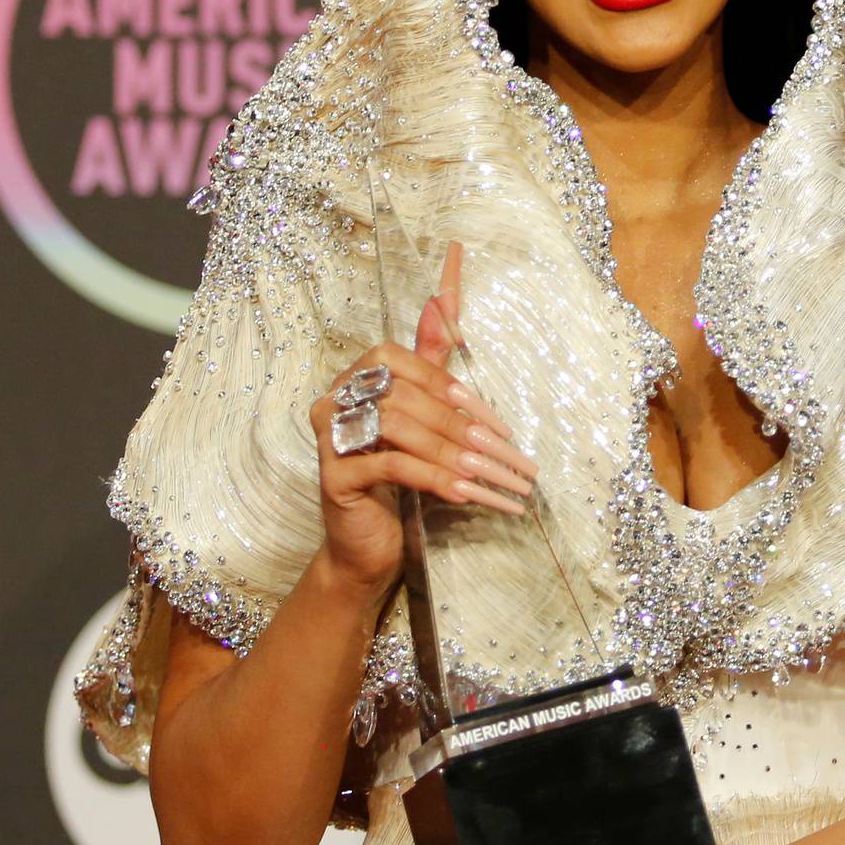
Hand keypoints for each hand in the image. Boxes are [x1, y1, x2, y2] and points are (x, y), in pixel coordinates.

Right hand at [309, 240, 539, 595]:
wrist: (368, 546)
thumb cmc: (402, 478)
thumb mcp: (425, 415)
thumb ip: (432, 358)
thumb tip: (442, 298)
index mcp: (361, 374)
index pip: (410, 358)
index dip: (458, 384)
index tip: (502, 419)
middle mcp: (337, 396)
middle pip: (412, 396)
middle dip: (471, 428)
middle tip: (516, 460)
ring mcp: (329, 435)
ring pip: (403, 427)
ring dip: (460, 454)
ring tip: (499, 480)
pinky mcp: (332, 475)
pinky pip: (392, 465)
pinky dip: (437, 478)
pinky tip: (469, 495)